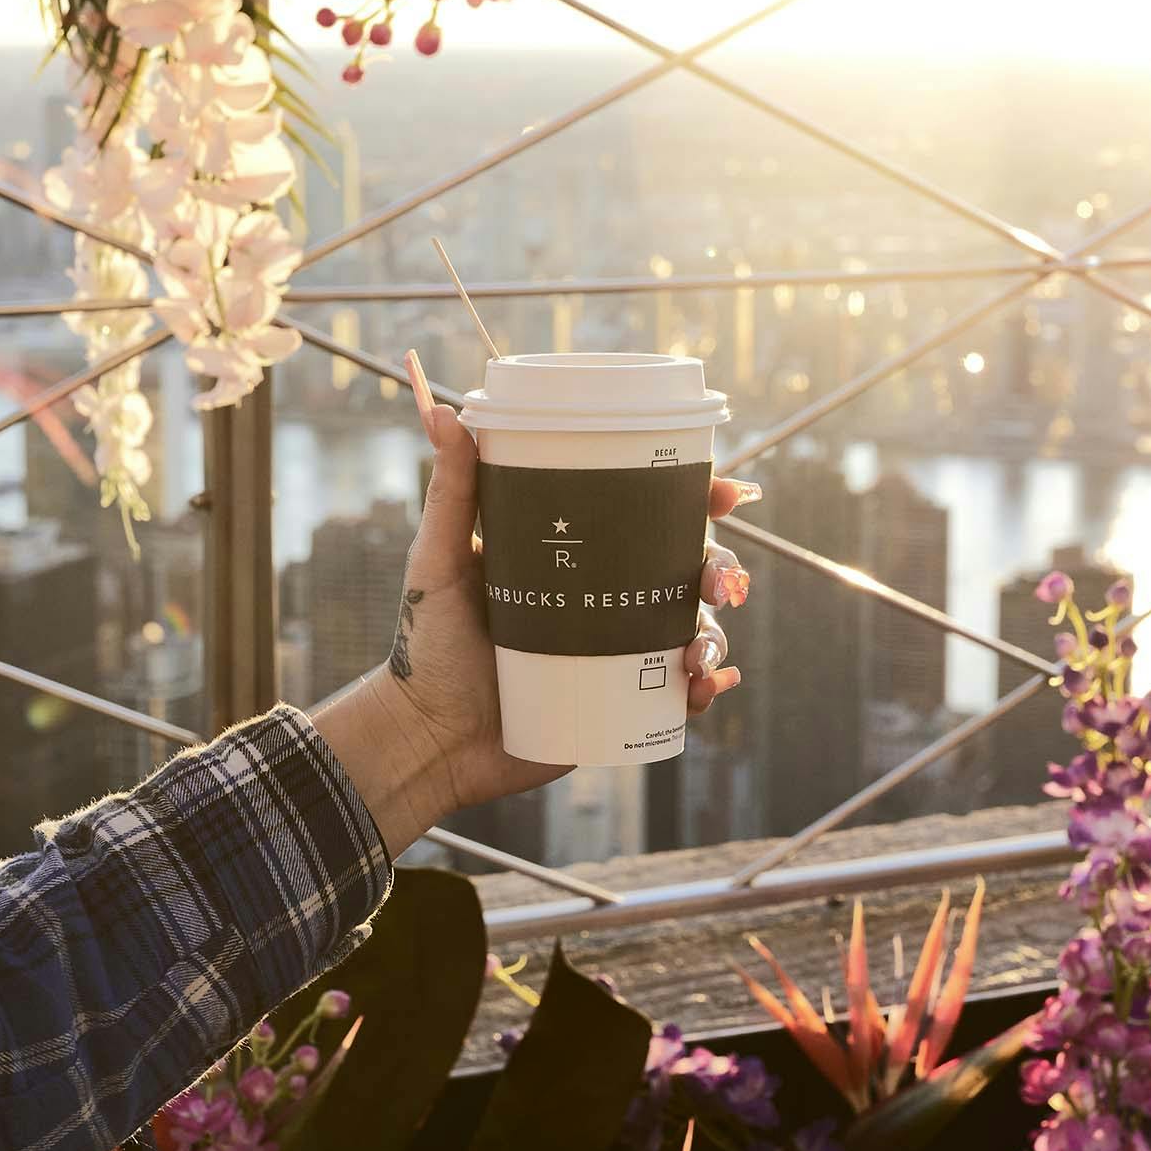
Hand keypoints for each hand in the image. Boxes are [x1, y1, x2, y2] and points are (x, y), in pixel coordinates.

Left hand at [310, 373, 754, 857]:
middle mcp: (604, 600)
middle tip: (723, 583)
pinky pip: (677, 694)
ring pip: (691, 631)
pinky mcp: (617, 704)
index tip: (725, 492)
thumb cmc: (426, 646)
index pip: (645, 517)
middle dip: (720, 569)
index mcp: (575, 557)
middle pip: (684, 571)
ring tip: (701, 652)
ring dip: (715, 635)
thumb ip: (450, 493)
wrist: (425, 739)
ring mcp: (615, 653)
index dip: (694, 502)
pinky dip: (704, 689)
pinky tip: (705, 688)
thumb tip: (443, 411)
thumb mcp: (437, 561)